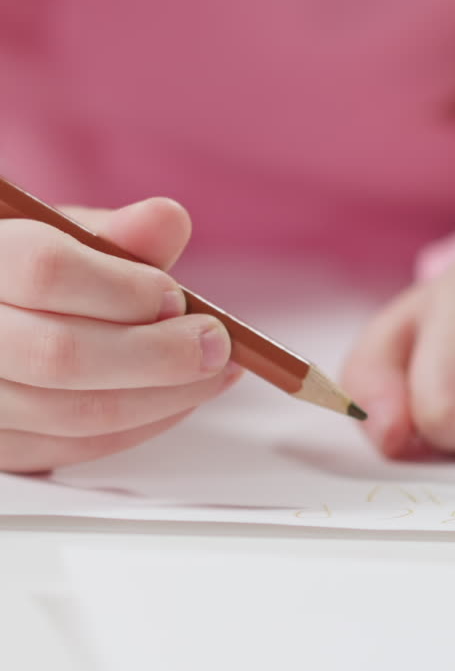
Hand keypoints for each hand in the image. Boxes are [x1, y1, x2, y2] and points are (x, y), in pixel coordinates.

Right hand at [0, 199, 239, 472]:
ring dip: (160, 396)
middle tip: (214, 343)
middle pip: (61, 355)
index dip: (123, 288)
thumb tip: (169, 220)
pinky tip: (175, 398)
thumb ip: (114, 231)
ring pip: (72, 413)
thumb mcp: (57, 233)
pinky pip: (72, 450)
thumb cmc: (23, 271)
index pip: (47, 271)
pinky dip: (137, 426)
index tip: (174, 295)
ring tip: (211, 371)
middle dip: (157, 353)